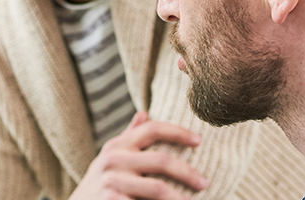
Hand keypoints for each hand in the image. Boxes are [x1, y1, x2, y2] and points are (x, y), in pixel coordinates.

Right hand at [67, 111, 207, 199]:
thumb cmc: (100, 183)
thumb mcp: (109, 158)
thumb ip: (127, 137)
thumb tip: (145, 113)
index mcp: (117, 146)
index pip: (151, 129)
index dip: (177, 132)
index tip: (198, 140)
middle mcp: (113, 160)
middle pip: (161, 160)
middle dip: (188, 173)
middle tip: (204, 183)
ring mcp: (111, 182)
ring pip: (158, 188)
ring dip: (179, 198)